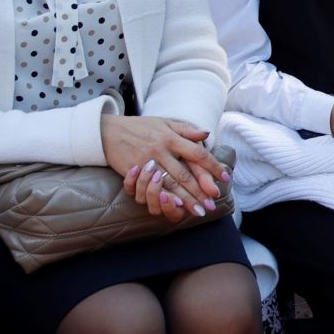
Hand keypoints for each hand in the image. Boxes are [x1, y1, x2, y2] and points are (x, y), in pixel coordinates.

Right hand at [104, 115, 226, 216]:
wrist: (108, 130)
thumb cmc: (140, 127)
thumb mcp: (165, 122)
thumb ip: (186, 129)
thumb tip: (207, 133)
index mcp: (172, 137)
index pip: (198, 153)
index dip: (213, 166)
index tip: (225, 178)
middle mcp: (161, 150)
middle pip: (185, 173)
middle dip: (200, 191)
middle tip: (212, 204)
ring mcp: (147, 161)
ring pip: (170, 184)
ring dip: (185, 199)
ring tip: (198, 211)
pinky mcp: (134, 171)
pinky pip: (150, 187)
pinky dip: (162, 197)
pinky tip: (173, 206)